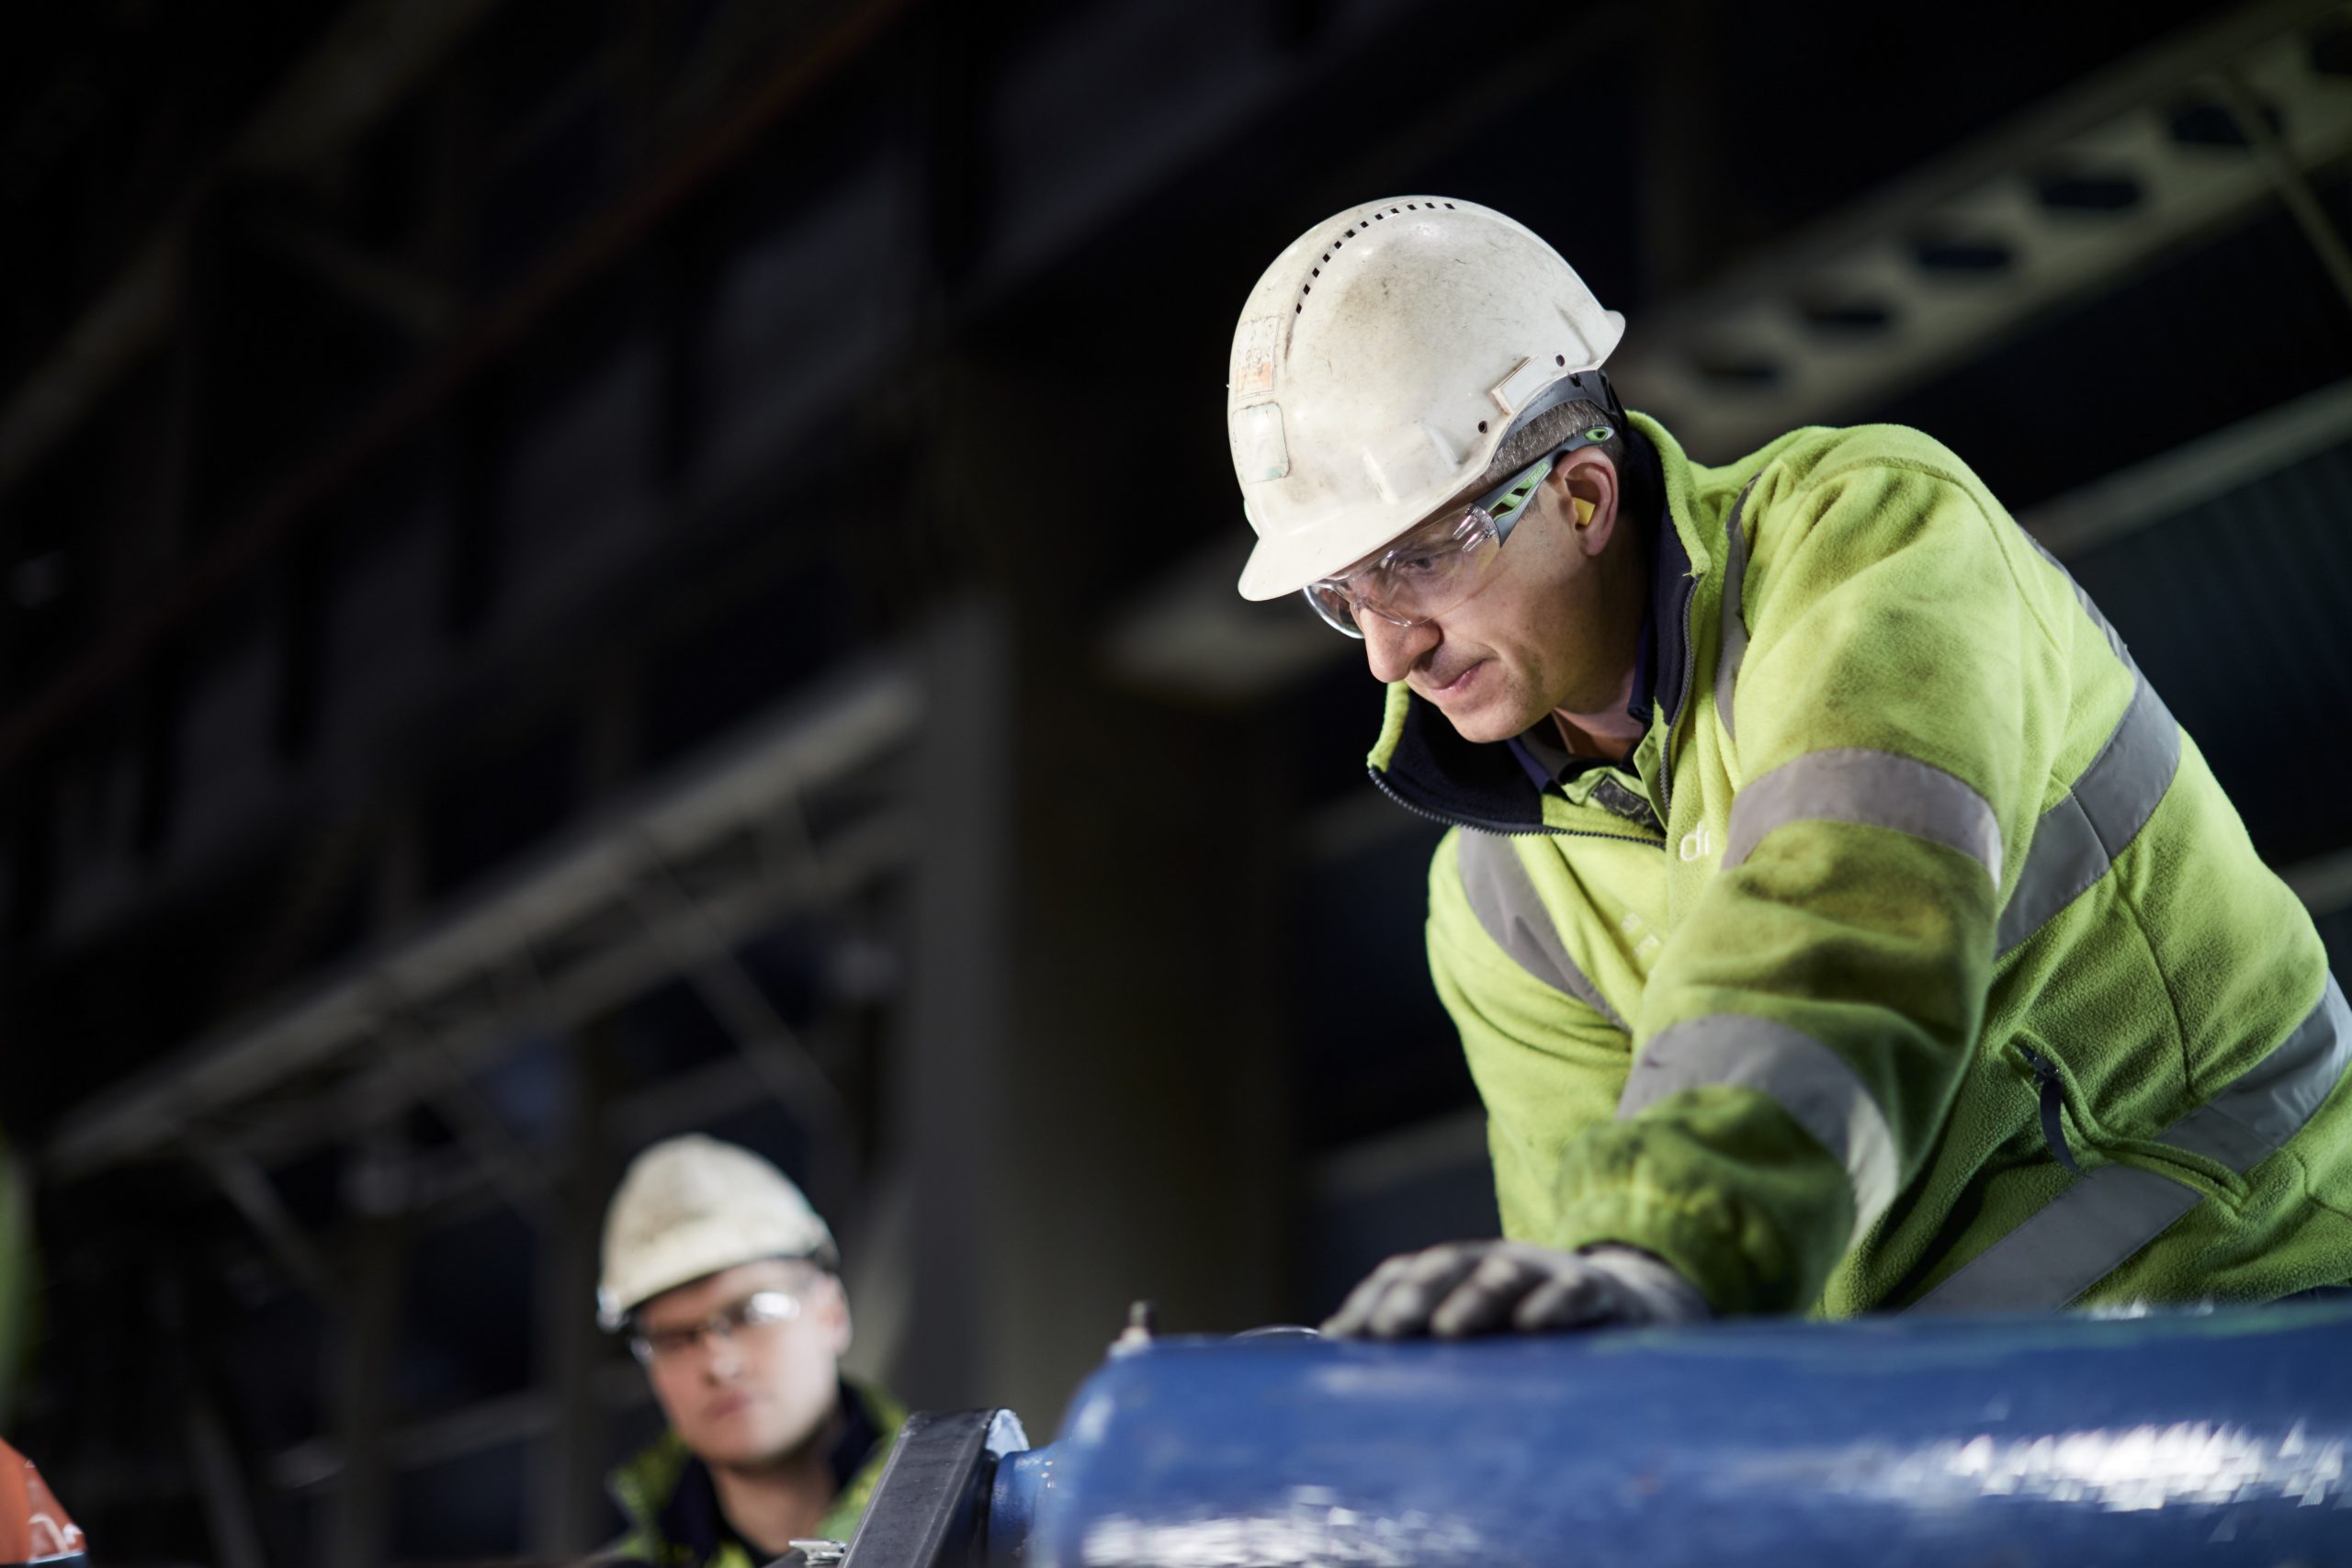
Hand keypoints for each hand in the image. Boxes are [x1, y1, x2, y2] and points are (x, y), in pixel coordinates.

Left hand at [1320, 1240, 1708, 1338]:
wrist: (1634, 1309)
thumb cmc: (1534, 1331)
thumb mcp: (1480, 1334)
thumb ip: (1424, 1345)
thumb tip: (1343, 1365)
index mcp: (1461, 1273)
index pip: (1406, 1274)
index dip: (1372, 1301)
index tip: (1339, 1338)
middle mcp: (1498, 1265)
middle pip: (1448, 1267)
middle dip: (1411, 1296)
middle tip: (1383, 1333)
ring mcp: (1548, 1274)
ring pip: (1505, 1274)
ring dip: (1474, 1298)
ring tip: (1447, 1331)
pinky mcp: (1599, 1294)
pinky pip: (1576, 1293)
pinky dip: (1554, 1304)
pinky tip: (1533, 1325)